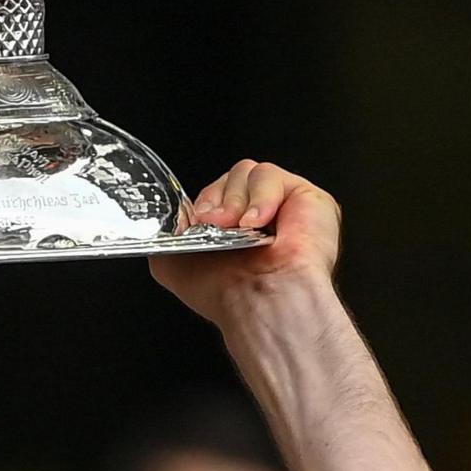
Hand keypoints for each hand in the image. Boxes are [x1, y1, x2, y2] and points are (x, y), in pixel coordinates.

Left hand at [151, 161, 341, 323]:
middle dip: (218, 199)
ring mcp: (281, 206)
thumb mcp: (172, 265)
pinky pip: (270, 175)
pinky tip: (258, 224)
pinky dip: (260, 197)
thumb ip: (166, 237)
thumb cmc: (226, 293)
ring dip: (235, 200)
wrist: (259, 297)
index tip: (198, 219)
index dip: (204, 202)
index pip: (214, 194)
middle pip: (230, 178)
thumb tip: (166, 222)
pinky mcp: (304, 196)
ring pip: (247, 172)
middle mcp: (258, 218)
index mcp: (232, 232)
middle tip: (217, 225)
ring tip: (240, 228)